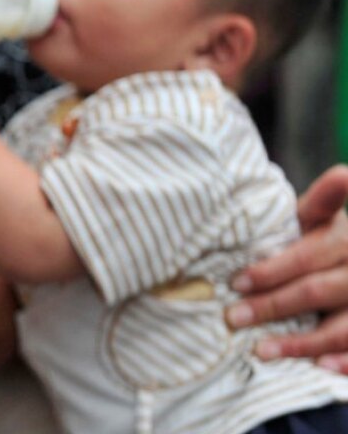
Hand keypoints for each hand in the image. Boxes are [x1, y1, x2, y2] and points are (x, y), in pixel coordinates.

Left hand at [226, 165, 347, 369]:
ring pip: (341, 325)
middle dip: (271, 305)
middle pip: (316, 289)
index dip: (271, 270)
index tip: (237, 282)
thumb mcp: (304, 219)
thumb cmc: (312, 238)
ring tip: (261, 349)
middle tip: (233, 317)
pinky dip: (344, 360)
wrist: (344, 258)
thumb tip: (263, 202)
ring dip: (300, 342)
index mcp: (339, 232)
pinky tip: (320, 367)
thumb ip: (285, 216)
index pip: (305, 253)